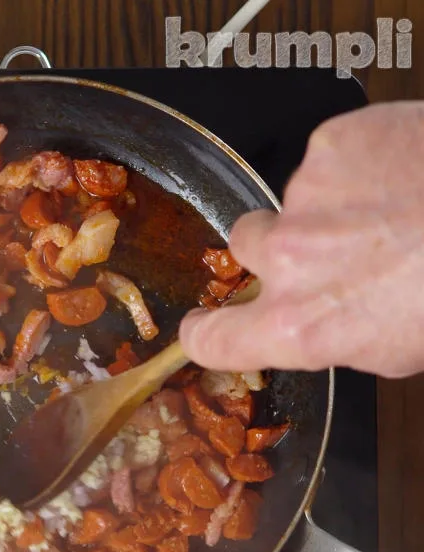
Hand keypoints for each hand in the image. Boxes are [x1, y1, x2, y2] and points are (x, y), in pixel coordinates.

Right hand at [180, 102, 423, 378]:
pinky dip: (358, 164)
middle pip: (243, 244)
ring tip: (394, 203)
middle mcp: (289, 260)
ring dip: (329, 204)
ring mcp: (305, 196)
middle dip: (275, 244)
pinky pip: (330, 156)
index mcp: (301, 326)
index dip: (205, 333)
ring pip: (295, 198)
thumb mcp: (395, 351)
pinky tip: (403, 171)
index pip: (213, 339)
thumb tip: (320, 322)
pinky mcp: (334, 143)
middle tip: (330, 242)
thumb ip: (335, 337)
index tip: (206, 328)